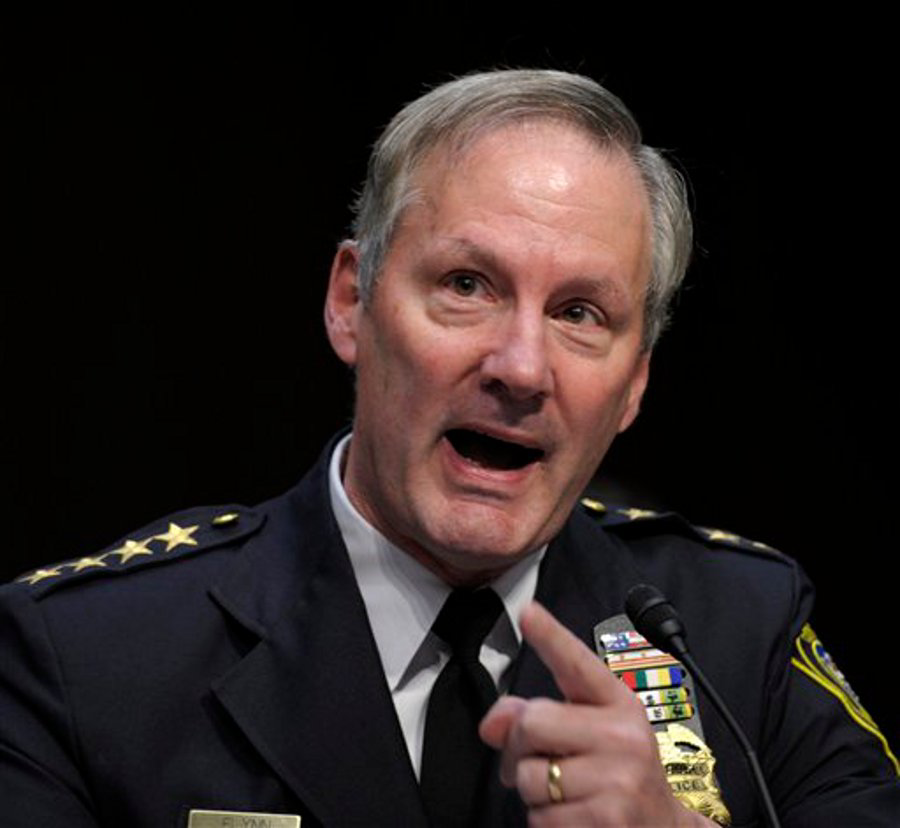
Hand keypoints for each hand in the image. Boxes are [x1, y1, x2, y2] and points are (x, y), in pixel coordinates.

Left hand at [479, 602, 713, 826]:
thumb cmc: (620, 779)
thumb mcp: (591, 737)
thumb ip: (540, 717)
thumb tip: (494, 722)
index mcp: (618, 705)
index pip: (577, 664)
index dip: (550, 637)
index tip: (529, 612)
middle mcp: (623, 736)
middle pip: (531, 722)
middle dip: (519, 748)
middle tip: (541, 763)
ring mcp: (618, 780)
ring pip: (527, 776)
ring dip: (533, 793)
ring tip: (568, 795)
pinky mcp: (606, 820)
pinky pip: (537, 818)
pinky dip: (544, 824)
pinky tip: (574, 819)